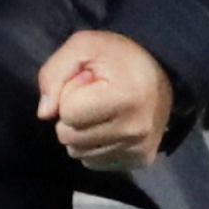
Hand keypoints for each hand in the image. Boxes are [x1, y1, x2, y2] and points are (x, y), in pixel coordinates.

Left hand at [36, 30, 172, 170]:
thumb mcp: (83, 46)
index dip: (69, 95)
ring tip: (101, 111)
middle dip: (71, 117)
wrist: (164, 72)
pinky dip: (93, 146)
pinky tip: (108, 126)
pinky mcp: (141, 160)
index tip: (88, 82)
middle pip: (70, 138)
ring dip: (80, 133)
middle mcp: (134, 130)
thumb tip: (45, 114)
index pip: (68, 114)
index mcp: (124, 98)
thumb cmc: (119, 56)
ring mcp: (139, 149)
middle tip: (93, 97)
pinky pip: (95, 163)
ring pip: (79, 154)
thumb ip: (54, 73)